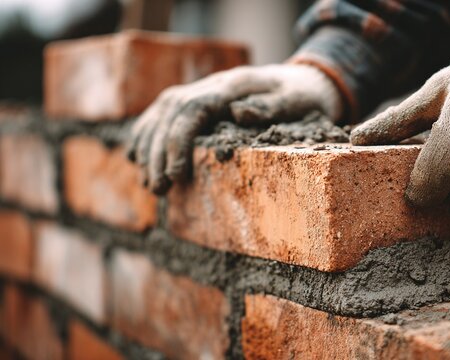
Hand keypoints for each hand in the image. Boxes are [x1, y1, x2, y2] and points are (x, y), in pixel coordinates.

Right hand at [127, 64, 341, 194]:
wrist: (309, 79)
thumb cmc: (306, 96)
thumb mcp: (298, 101)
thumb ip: (270, 106)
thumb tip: (238, 112)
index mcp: (233, 85)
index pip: (192, 109)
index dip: (177, 142)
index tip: (175, 175)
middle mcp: (213, 85)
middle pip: (170, 113)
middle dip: (158, 152)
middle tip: (158, 189)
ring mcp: (205, 90)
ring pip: (162, 113)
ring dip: (149, 147)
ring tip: (149, 183)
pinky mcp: (202, 100)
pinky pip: (163, 113)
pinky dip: (147, 134)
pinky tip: (137, 157)